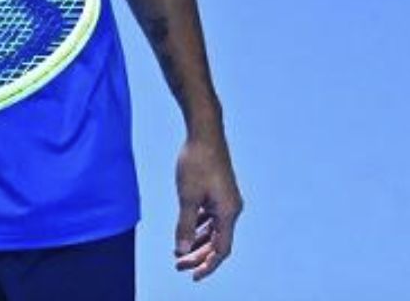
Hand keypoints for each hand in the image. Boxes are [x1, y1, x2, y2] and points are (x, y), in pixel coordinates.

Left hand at [173, 132, 242, 281]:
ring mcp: (226, 200)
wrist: (204, 133)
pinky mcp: (219, 192)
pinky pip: (211, 217)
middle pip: (217, 242)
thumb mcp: (187, 196)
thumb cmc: (196, 162)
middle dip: (198, 256)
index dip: (207, 265)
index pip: (221, 249)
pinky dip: (199, 226)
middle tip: (177, 265)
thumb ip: (184, 225)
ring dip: (197, 242)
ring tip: (179, 251)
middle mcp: (231, 208)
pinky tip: (186, 230)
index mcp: (228, 212)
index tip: (192, 276)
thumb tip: (182, 250)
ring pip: (213, 230)